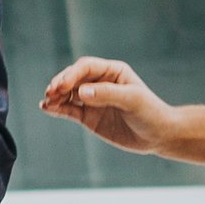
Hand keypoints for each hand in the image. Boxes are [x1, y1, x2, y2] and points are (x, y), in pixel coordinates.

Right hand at [40, 57, 178, 154]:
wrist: (158, 135)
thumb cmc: (150, 112)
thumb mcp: (132, 100)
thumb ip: (107, 94)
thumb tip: (81, 93)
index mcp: (112, 71)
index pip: (86, 67)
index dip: (73, 74)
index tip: (63, 85)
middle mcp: (100, 83)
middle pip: (73, 78)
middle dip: (60, 83)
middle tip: (51, 92)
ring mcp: (93, 100)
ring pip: (68, 94)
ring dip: (55, 96)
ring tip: (46, 101)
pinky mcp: (88, 117)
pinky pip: (69, 110)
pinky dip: (57, 109)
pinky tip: (46, 108)